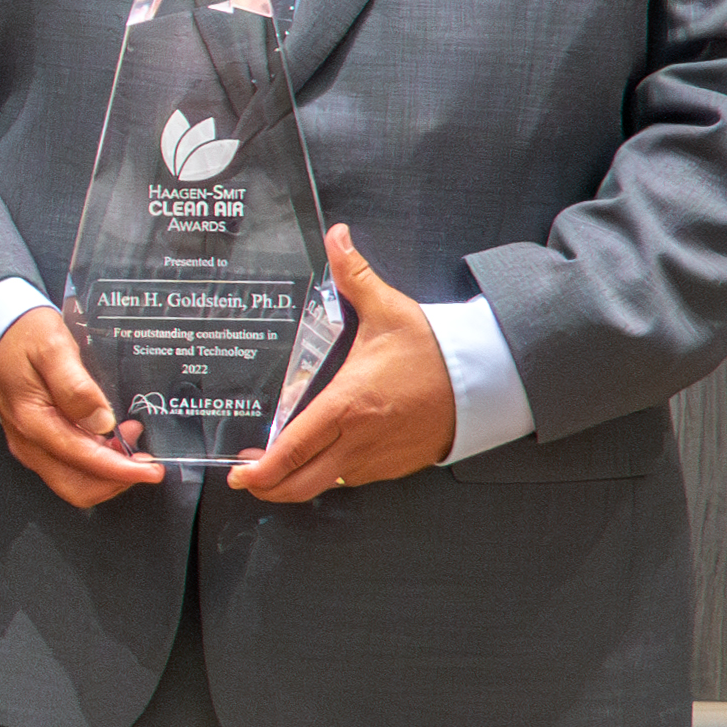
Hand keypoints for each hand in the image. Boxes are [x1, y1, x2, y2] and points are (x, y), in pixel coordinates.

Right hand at [0, 305, 160, 509]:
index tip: (151, 470)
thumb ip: (76, 385)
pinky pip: (70, 468)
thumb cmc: (21, 336)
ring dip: (109, 471)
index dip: (121, 471)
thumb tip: (102, 420)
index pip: (83, 460)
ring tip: (130, 439)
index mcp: (32, 422)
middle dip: (117, 480)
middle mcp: (29, 443)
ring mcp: (32, 446)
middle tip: (145, 459)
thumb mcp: (53, 348)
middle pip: (78, 487)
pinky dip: (97, 463)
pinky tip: (111, 437)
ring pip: (75, 482)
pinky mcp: (38, 443)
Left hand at [229, 223, 458, 502]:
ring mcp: (379, 458)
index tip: (237, 473)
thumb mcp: (388, 309)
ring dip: (298, 481)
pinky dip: (332, 474)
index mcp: (347, 406)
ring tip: (276, 466)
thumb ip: (354, 275)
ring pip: (327, 485)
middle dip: (267, 488)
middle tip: (247, 478)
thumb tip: (336, 238)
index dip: (260, 471)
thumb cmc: (438, 351)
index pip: (291, 451)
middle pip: (301, 484)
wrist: (489, 377)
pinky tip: (321, 458)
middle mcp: (359, 440)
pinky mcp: (396, 465)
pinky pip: (354, 479)